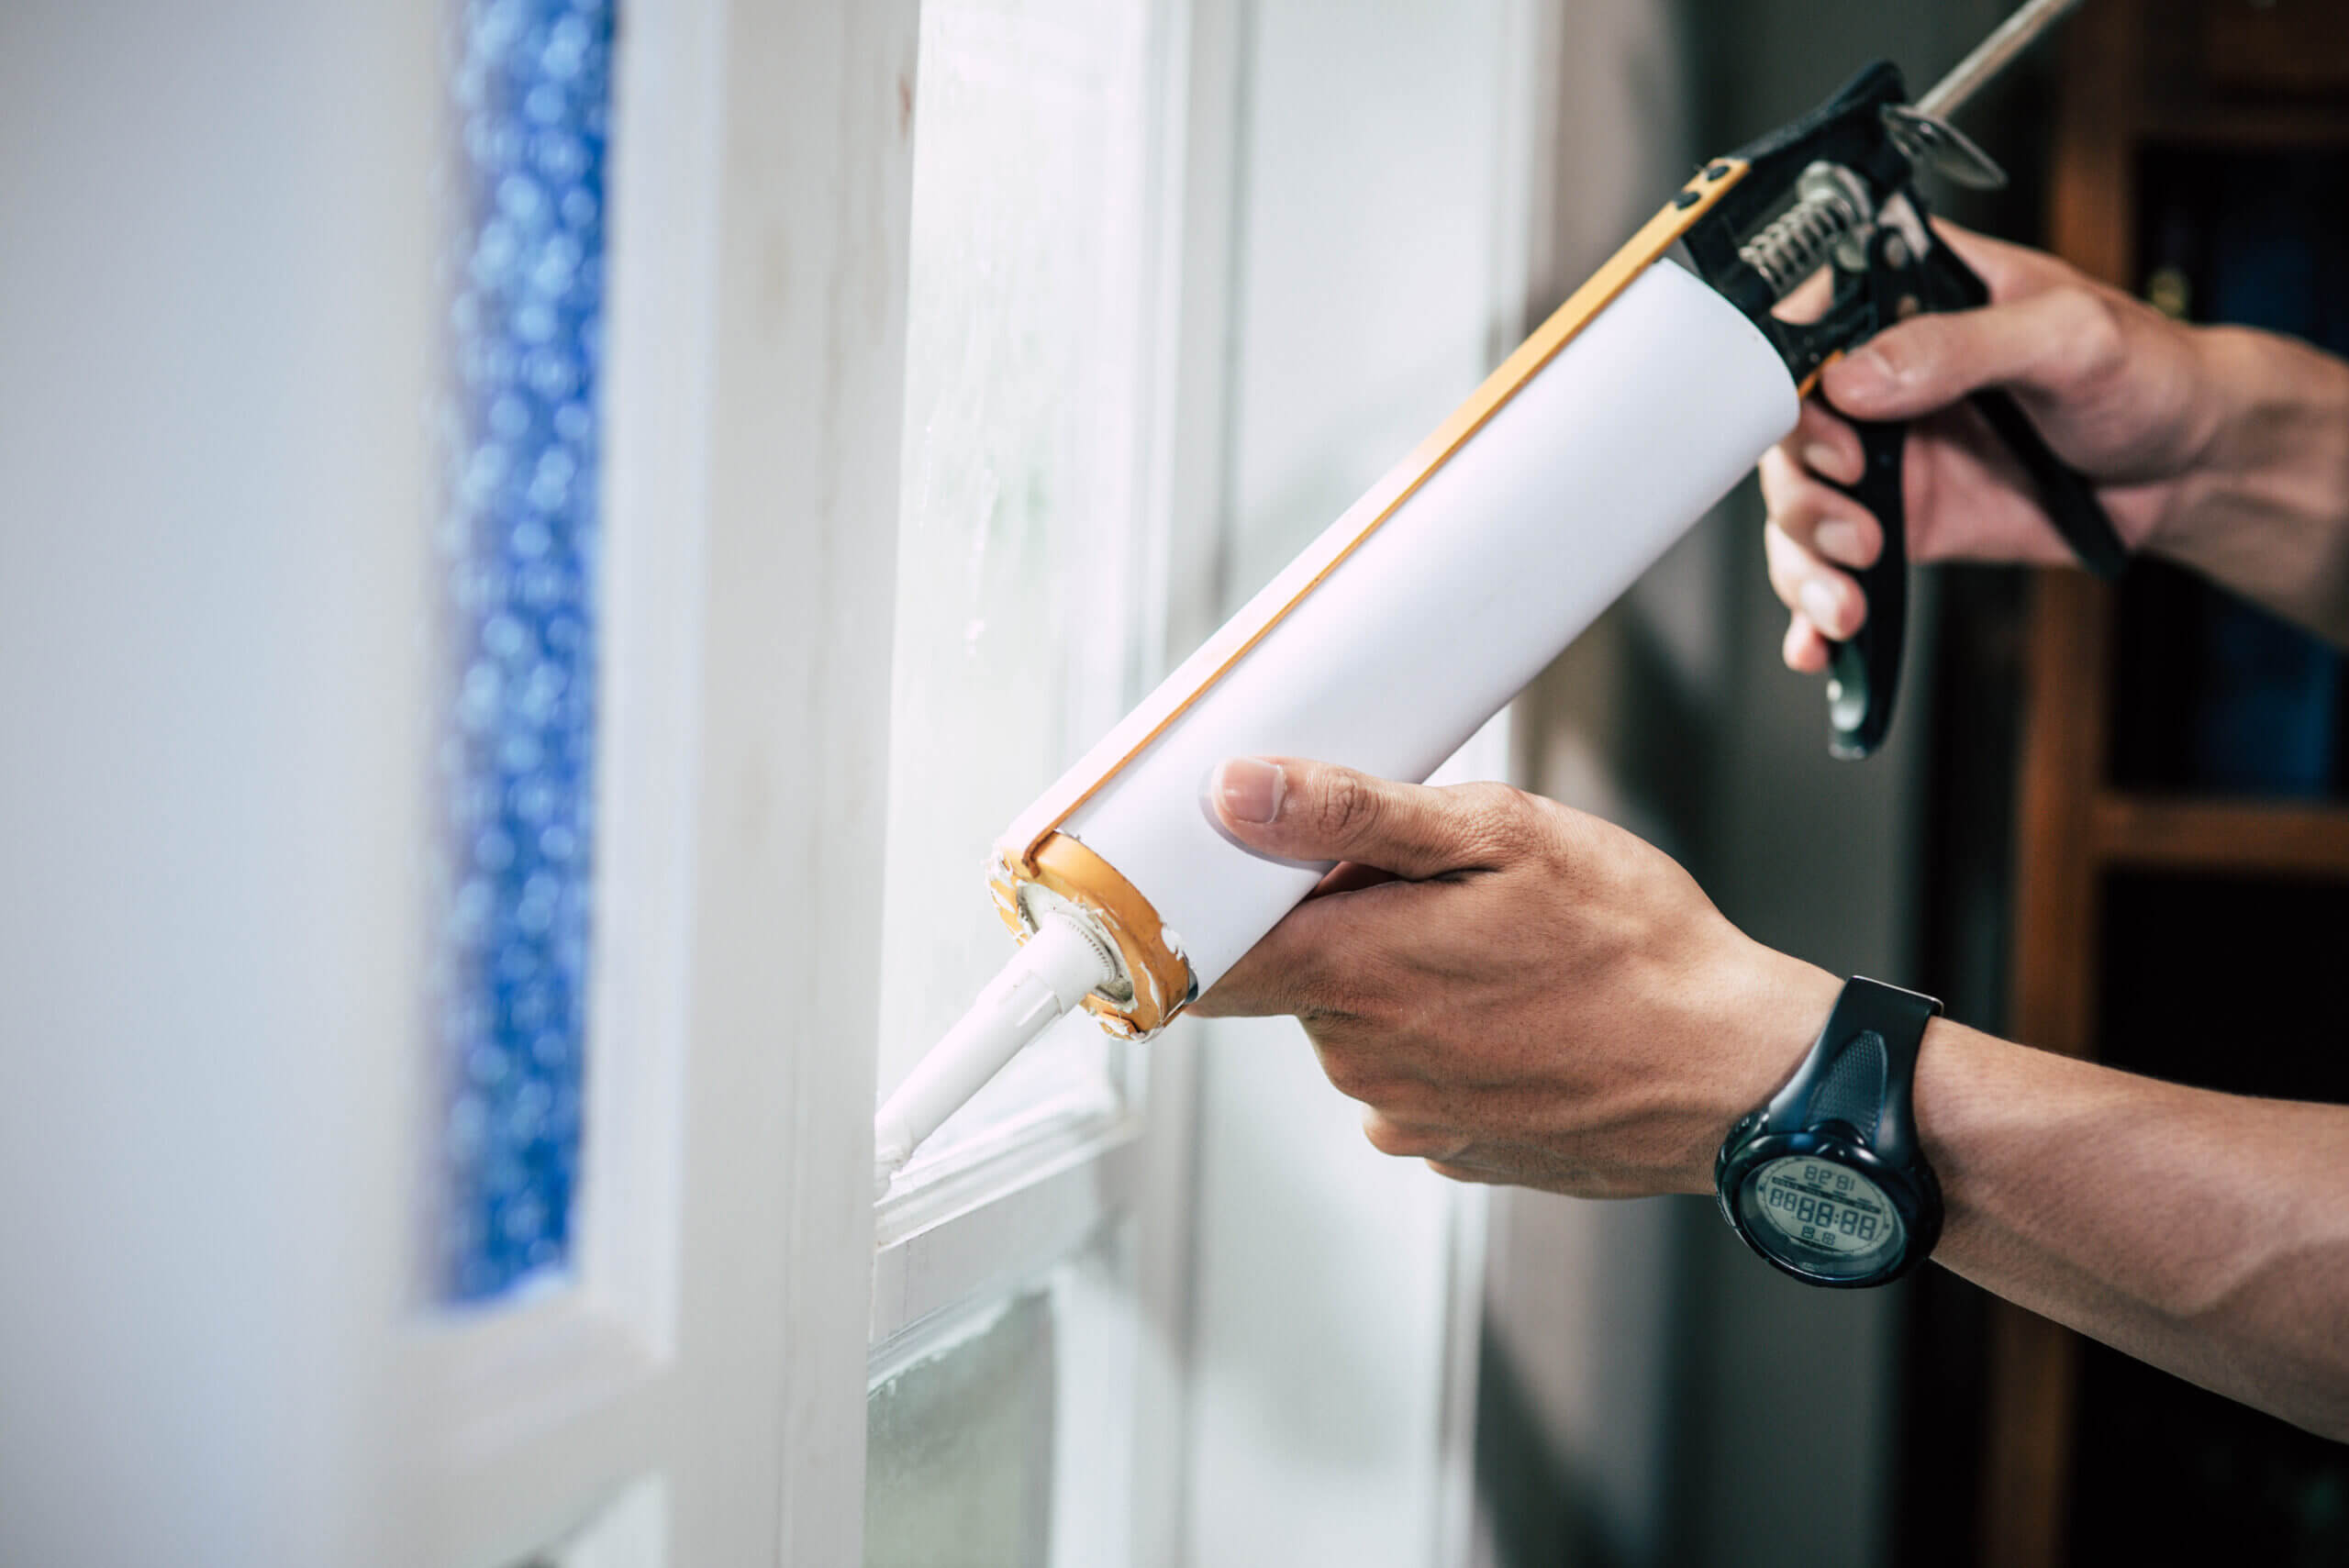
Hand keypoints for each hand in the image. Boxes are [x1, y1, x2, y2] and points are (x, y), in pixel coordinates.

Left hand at [1191, 756, 1839, 1196]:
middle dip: (1340, 924)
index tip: (1238, 870)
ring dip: (1397, 979)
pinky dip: (1442, 1037)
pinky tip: (1517, 1009)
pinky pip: (1411, 1075)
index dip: (1209, 906)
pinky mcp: (1450, 1147)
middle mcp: (1359, 1060)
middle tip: (1437, 885)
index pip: (1203, 956)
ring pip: (1356, 1025)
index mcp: (1353, 973)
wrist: (1737, 1073)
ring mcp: (1404, 1114)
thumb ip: (1350, 814)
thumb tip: (1237, 793)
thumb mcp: (1499, 833)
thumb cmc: (1633, 947)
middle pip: (1294, 977)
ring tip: (1498, 947)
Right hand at [1763, 221, 2218, 671]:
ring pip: (1796, 506)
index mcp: (1909, 297)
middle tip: (1857, 526)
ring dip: (1806, 559)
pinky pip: (1830, 564)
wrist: (2189, 466)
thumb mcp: (2068, 338)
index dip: (1793, 381)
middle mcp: (1878, 375)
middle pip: (1783, 429)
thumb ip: (1961, 347)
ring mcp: (1883, 454)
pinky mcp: (1897, 520)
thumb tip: (1854, 379)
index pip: (1807, 323)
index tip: (1833, 429)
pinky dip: (1813, 607)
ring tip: (1850, 595)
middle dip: (1804, 491)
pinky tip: (1818, 639)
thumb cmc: (2147, 373)